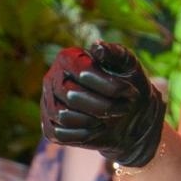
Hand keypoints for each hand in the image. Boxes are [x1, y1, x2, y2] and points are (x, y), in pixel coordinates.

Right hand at [40, 42, 166, 166]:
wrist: (131, 116)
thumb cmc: (129, 84)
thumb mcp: (129, 65)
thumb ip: (115, 53)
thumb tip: (97, 45)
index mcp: (68, 57)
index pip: (82, 72)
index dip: (107, 84)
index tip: (128, 91)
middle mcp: (52, 78)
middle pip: (71, 96)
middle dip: (104, 105)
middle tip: (125, 107)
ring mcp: (48, 104)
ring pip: (64, 116)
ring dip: (95, 120)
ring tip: (110, 116)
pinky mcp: (50, 127)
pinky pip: (60, 134)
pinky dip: (84, 134)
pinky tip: (98, 127)